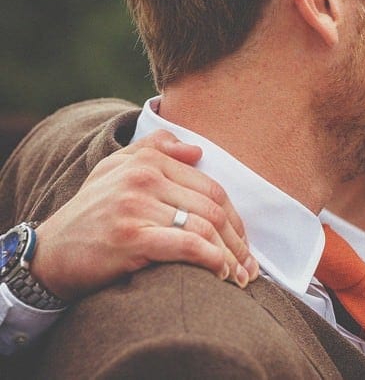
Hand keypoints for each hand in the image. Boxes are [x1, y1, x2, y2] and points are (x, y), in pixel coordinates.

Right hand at [29, 130, 259, 300]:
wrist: (49, 254)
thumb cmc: (91, 214)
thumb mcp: (113, 170)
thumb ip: (154, 150)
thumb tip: (197, 151)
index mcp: (145, 161)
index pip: (210, 188)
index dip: (235, 218)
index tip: (244, 242)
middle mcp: (142, 178)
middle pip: (212, 208)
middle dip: (238, 241)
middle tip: (251, 266)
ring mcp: (136, 207)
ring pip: (205, 227)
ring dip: (231, 257)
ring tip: (241, 277)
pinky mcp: (132, 237)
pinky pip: (188, 245)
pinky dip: (212, 260)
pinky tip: (221, 275)